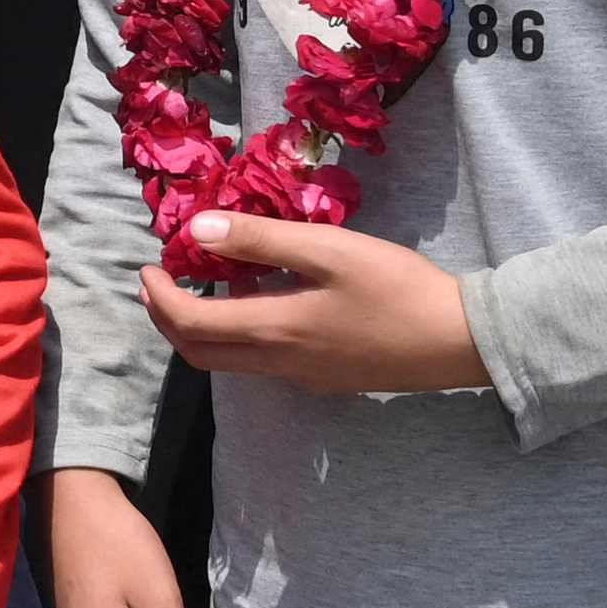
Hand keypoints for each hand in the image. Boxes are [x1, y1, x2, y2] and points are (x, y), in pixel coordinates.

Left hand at [142, 214, 482, 399]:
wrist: (459, 341)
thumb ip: (262, 240)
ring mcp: (303, 377)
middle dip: (168, 319)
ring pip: (231, 361)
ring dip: (204, 327)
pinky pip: (263, 362)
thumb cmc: (397, 287)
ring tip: (205, 283)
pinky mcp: (326, 378)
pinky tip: (262, 300)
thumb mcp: (328, 249)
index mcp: (273, 330)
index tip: (147, 266)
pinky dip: (241, 334)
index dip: (158, 297)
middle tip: (159, 283)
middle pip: (200, 353)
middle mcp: (279, 364)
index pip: (189, 322)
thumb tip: (199, 229)